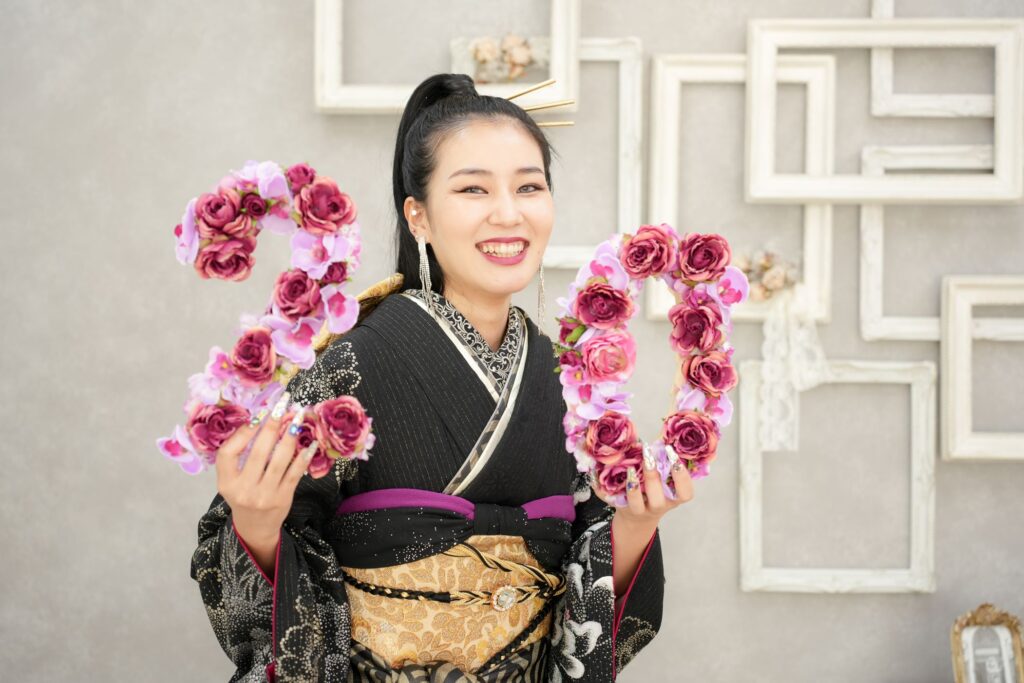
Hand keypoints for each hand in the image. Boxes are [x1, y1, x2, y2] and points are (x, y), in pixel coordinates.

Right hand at [214, 393, 317, 544]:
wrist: (255, 527)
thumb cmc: (243, 495)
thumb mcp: (231, 480)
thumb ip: (238, 457)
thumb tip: (258, 420)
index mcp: (226, 483)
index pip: (228, 454)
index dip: (241, 434)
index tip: (257, 416)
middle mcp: (244, 489)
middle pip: (258, 452)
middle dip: (272, 425)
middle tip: (282, 405)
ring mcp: (265, 494)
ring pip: (280, 459)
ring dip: (291, 435)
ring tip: (298, 417)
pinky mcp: (283, 497)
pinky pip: (296, 472)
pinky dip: (304, 455)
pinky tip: (310, 443)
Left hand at [591, 455, 693, 528]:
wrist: (636, 517)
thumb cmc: (653, 490)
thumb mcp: (663, 479)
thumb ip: (664, 460)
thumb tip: (665, 430)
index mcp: (672, 498)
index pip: (685, 494)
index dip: (681, 476)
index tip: (673, 456)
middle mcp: (657, 506)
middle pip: (658, 498)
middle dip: (653, 476)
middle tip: (648, 455)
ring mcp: (638, 510)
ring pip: (636, 504)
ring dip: (633, 487)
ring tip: (629, 469)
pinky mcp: (620, 508)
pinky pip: (611, 500)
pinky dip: (602, 487)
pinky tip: (598, 472)